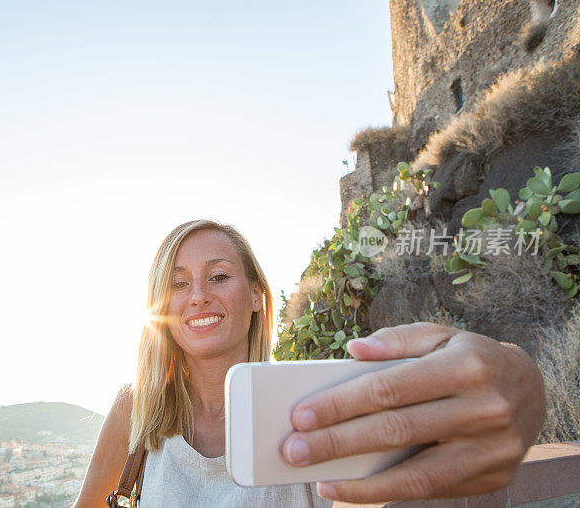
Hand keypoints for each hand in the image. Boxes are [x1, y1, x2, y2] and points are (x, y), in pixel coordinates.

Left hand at [280, 323, 545, 502]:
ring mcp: (491, 449)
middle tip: (294, 450)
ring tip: (320, 481)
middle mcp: (483, 409)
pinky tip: (355, 490)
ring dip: (361, 484)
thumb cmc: (470, 357)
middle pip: (396, 432)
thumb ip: (396, 340)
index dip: (342, 404)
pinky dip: (389, 494)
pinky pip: (432, 491)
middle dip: (338, 443)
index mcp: (466, 366)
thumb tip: (353, 350)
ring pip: (416, 475)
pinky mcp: (492, 477)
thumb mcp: (439, 334)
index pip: (390, 389)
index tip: (301, 416)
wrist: (532, 388)